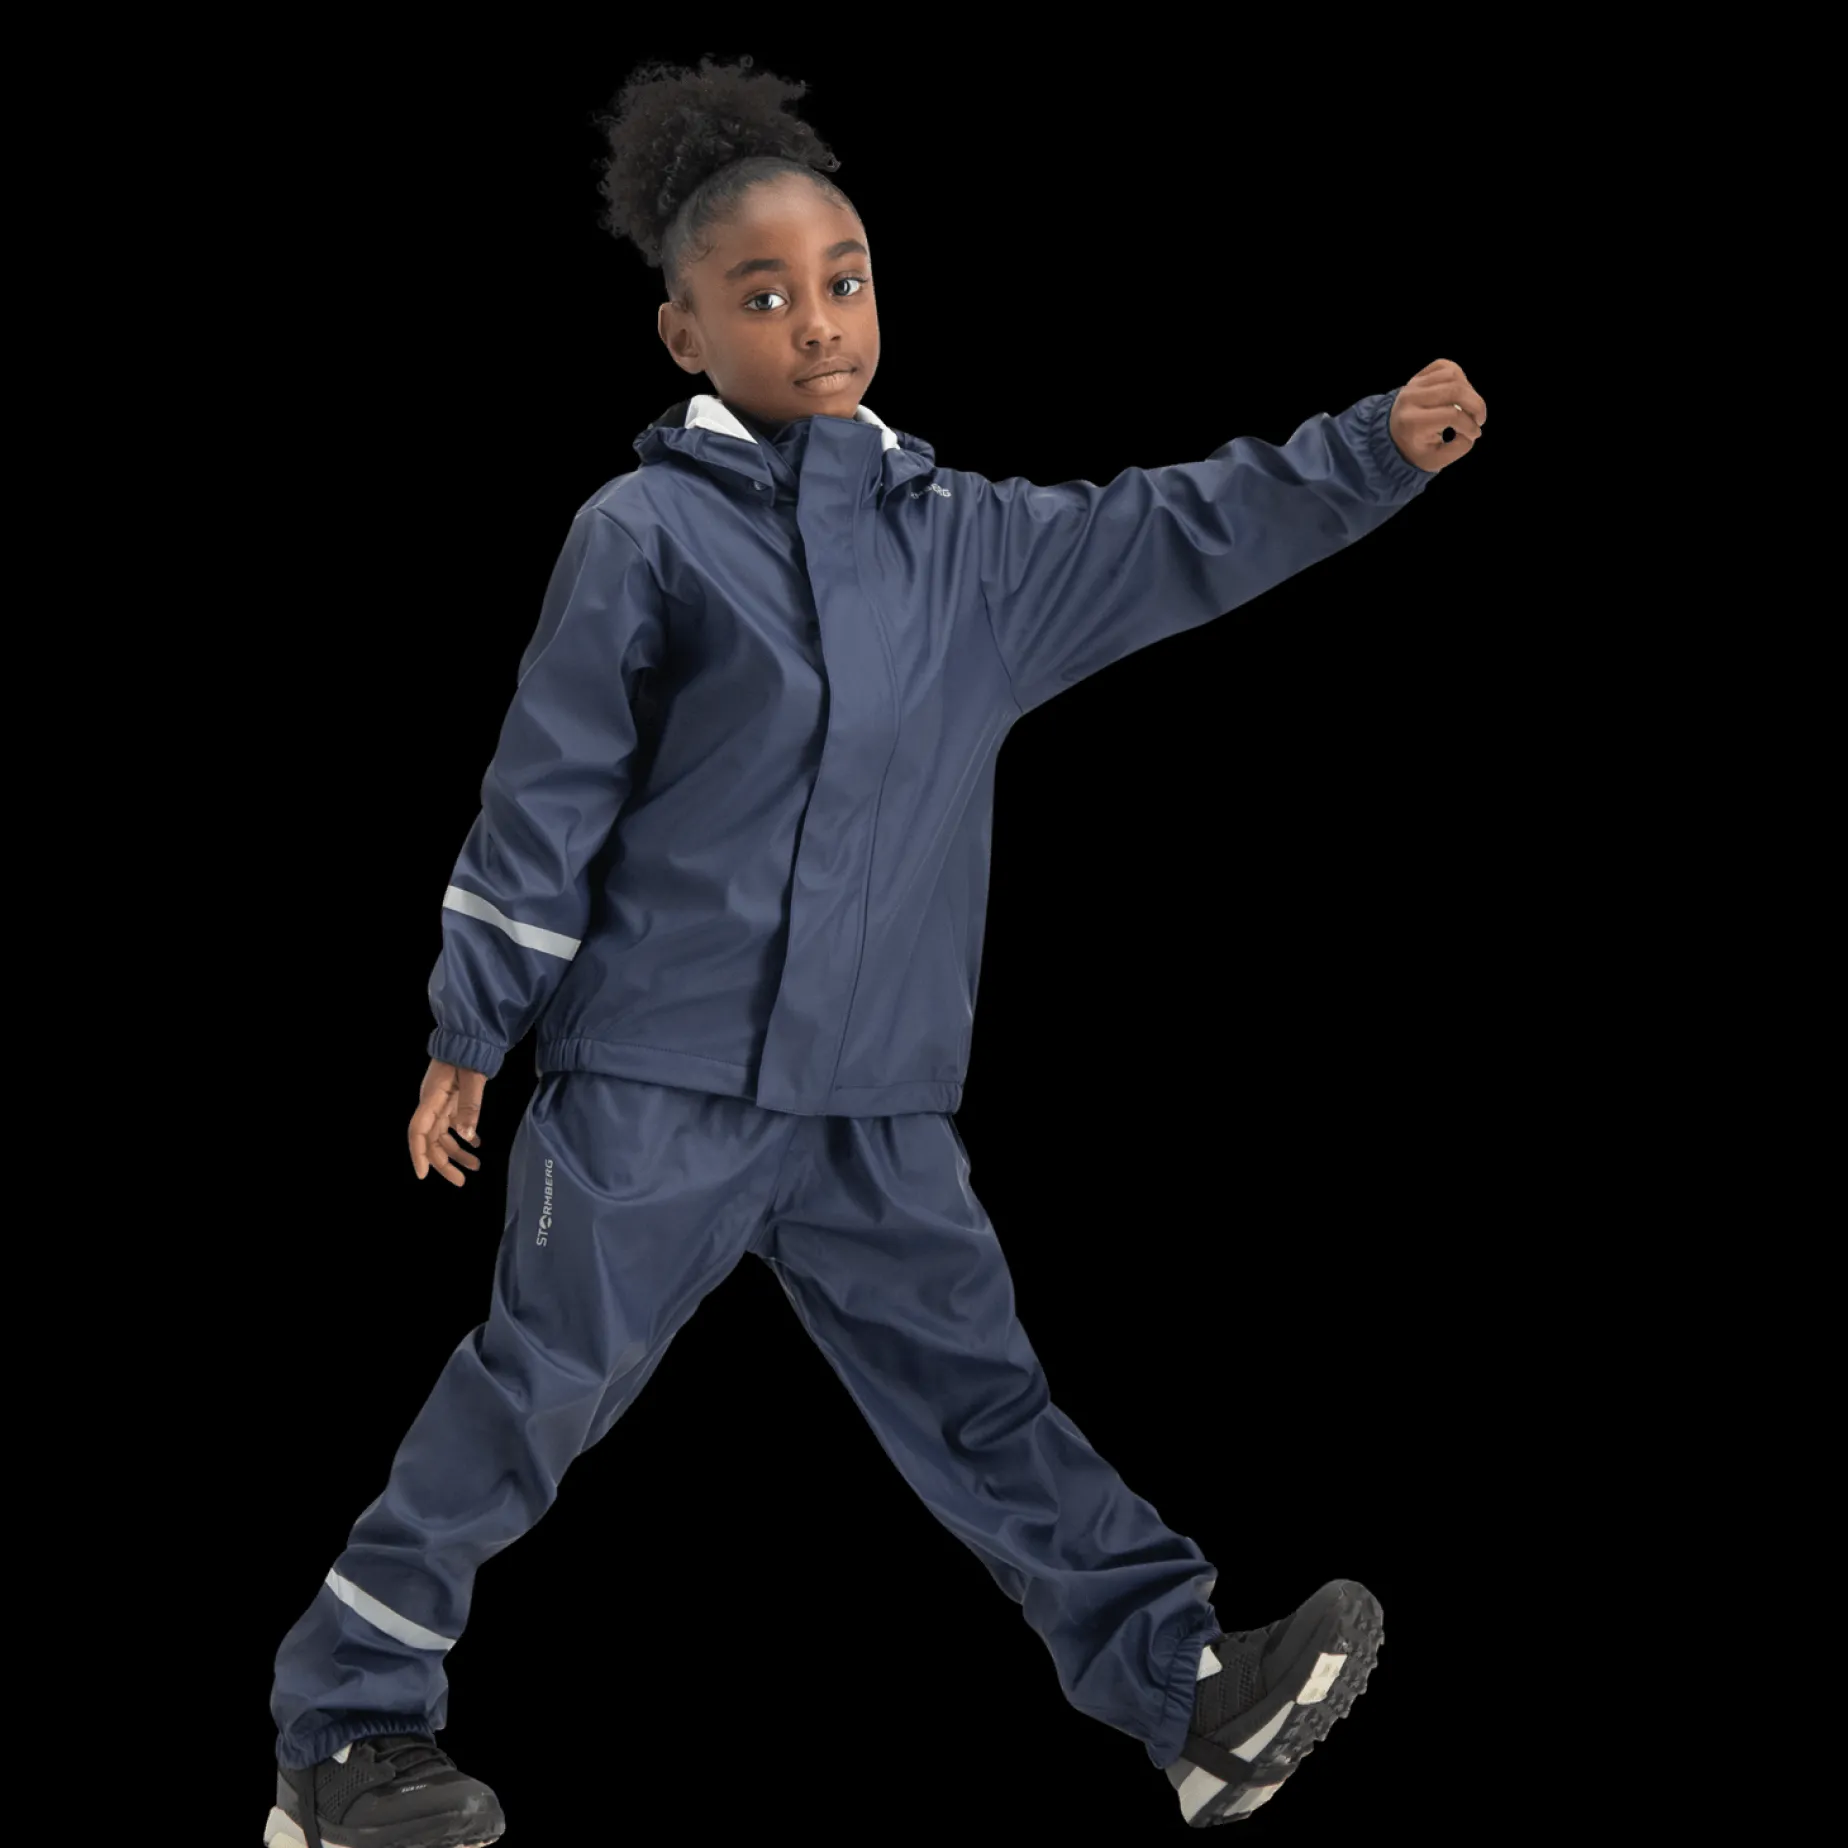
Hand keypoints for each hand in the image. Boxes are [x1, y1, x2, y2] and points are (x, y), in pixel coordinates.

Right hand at [409, 1058, 487, 1185]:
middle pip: (431, 1139)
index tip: (423, 1175)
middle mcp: (432, 1103)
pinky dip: (464, 1137)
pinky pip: (452, 1124)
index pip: (418, 1131)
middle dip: (443, 1162)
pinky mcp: (449, 1100)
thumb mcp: (472, 1078)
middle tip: (461, 1181)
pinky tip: (476, 1145)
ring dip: (457, 1152)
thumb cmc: (468, 1053)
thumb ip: (470, 1106)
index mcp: (432, 1098)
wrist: (469, 1034)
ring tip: (476, 1166)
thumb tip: (467, 1137)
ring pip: (443, 1135)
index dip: (419, 1154)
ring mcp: (440, 1102)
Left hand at [1390, 358, 1486, 472]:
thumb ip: (1459, 448)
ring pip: (1453, 376)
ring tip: (1470, 408)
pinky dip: (1460, 378)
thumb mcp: (1435, 460)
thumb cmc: (1417, 449)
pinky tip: (1461, 393)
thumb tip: (1472, 429)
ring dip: (1470, 392)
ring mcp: (1414, 384)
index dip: (1470, 424)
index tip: (1475, 434)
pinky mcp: (1419, 375)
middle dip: (1476, 405)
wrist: (1393, 435)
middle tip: (1479, 419)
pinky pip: (1446, 367)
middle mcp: (1411, 398)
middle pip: (1454, 390)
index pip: (1451, 415)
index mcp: (1412, 422)